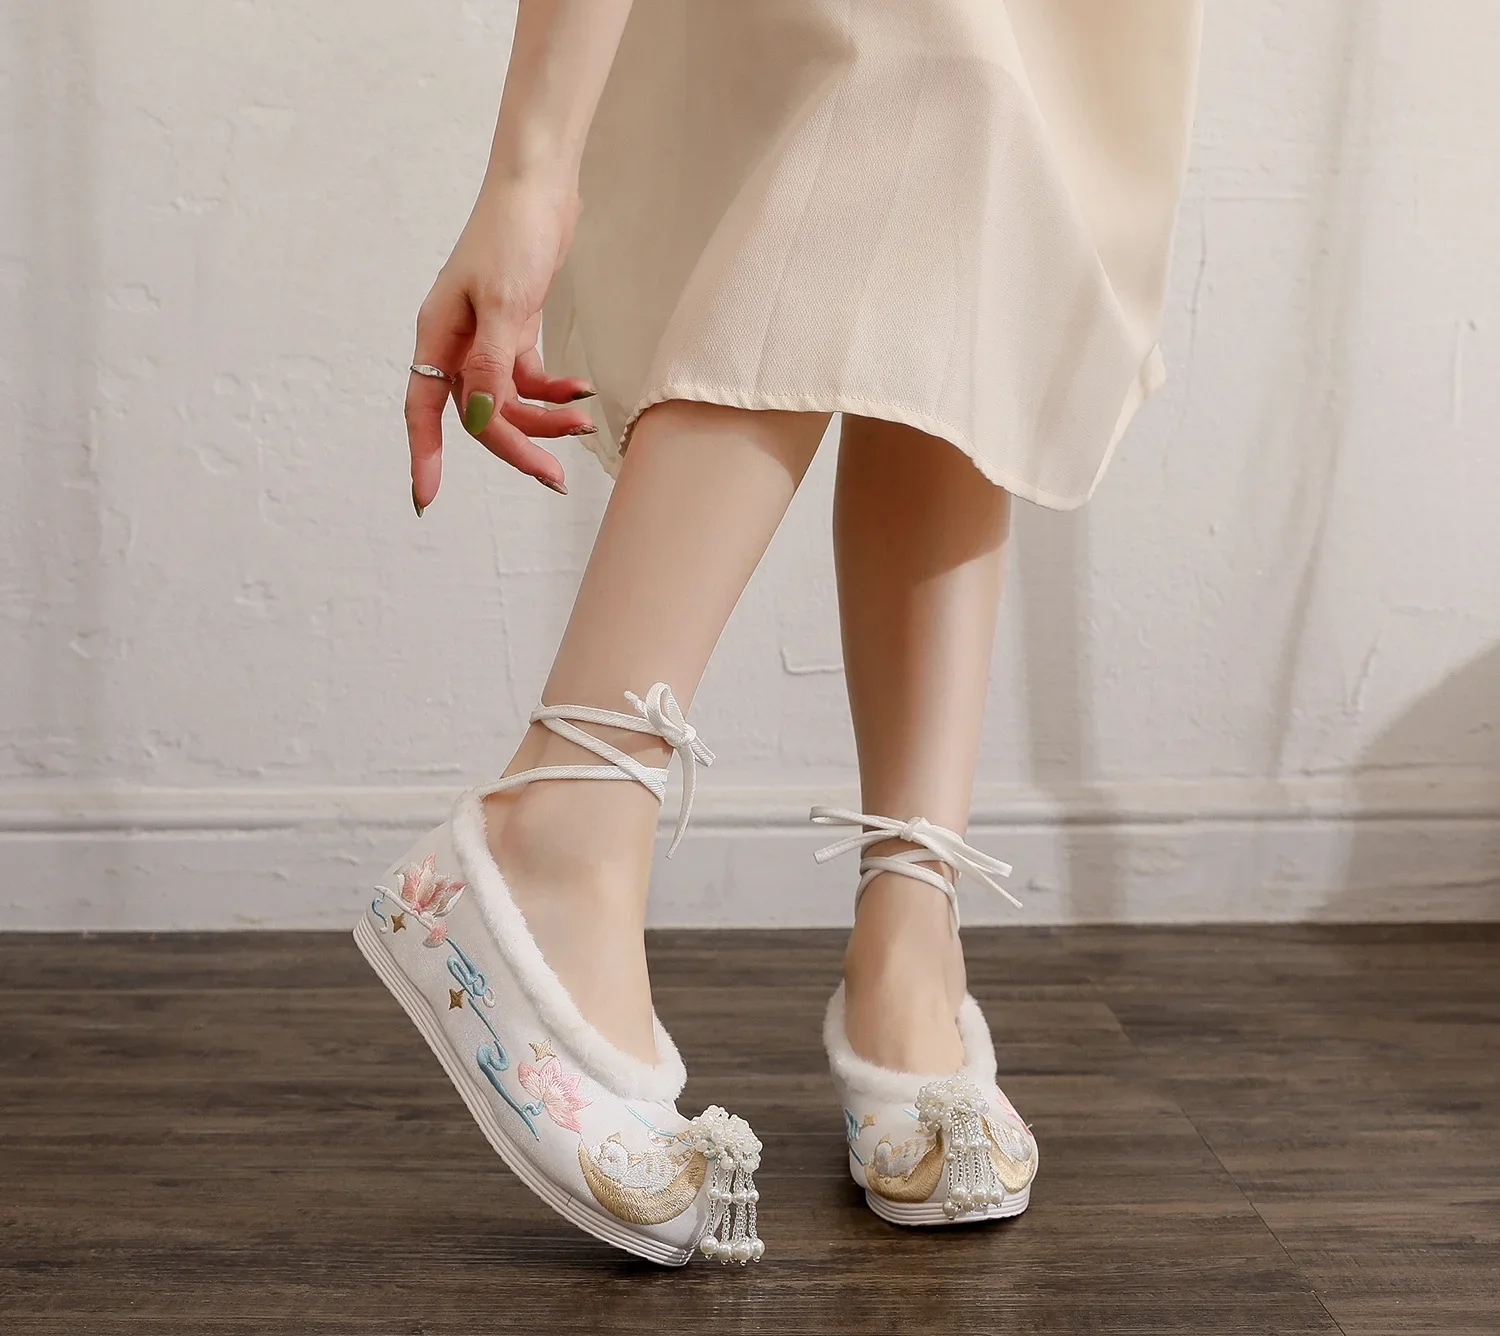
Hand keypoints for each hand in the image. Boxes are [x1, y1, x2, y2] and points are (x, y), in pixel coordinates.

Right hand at [406, 179, 595, 510]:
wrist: (539, 185)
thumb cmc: (512, 234)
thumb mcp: (504, 305)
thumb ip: (492, 367)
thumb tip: (483, 422)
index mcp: (438, 336)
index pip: (424, 410)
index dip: (424, 456)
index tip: (425, 499)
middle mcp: (457, 343)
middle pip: (479, 415)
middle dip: (517, 446)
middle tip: (555, 479)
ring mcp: (486, 338)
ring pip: (509, 402)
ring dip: (545, 420)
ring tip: (583, 425)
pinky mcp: (516, 330)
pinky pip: (530, 380)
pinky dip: (555, 391)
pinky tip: (582, 392)